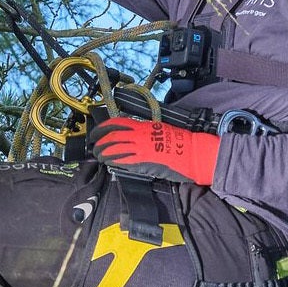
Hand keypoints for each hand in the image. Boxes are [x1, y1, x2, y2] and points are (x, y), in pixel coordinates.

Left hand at [87, 116, 220, 187]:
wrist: (192, 152)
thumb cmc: (180, 141)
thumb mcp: (160, 129)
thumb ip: (144, 131)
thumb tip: (130, 136)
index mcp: (144, 125)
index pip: (116, 123)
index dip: (102, 128)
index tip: (96, 133)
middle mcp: (140, 134)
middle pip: (111, 136)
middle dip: (99, 142)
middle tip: (94, 146)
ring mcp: (141, 148)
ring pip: (114, 148)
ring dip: (103, 153)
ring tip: (99, 156)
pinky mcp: (144, 161)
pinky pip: (123, 160)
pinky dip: (113, 161)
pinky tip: (108, 163)